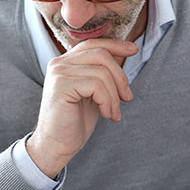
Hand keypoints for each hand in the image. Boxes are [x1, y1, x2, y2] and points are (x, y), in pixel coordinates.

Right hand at [27, 39, 138, 178]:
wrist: (56, 145)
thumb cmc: (75, 121)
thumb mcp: (94, 93)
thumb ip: (103, 73)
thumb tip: (125, 53)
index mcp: (66, 62)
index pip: (93, 43)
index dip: (115, 44)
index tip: (134, 49)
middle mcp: (59, 63)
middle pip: (101, 54)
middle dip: (120, 77)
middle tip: (127, 98)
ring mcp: (59, 73)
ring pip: (102, 72)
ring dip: (114, 96)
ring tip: (113, 113)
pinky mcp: (61, 85)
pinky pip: (96, 85)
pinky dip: (107, 101)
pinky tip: (106, 114)